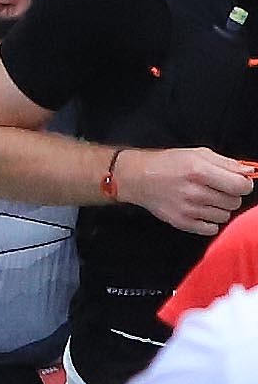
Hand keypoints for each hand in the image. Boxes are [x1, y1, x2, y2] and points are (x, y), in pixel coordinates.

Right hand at [115, 145, 254, 234]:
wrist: (137, 178)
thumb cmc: (168, 164)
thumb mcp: (198, 154)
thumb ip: (227, 163)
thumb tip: (250, 172)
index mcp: (199, 171)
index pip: (240, 186)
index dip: (244, 184)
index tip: (238, 183)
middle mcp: (193, 192)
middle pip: (234, 202)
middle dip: (230, 195)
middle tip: (217, 189)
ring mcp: (187, 209)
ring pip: (224, 216)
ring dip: (219, 208)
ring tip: (206, 200)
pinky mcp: (180, 222)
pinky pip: (211, 229)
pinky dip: (210, 222)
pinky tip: (201, 211)